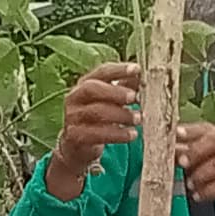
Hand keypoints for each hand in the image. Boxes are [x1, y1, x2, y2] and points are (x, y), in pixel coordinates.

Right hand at [43, 63, 143, 193]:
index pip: (101, 72)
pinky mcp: (75, 136)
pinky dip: (117, 134)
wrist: (77, 146)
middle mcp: (75, 97)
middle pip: (92, 88)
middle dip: (115, 91)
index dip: (119, 69)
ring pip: (95, 112)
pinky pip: (97, 134)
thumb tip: (142, 77)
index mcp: (85, 84)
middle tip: (135, 97)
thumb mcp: (110, 101)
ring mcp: (72, 117)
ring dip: (120, 114)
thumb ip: (125, 88)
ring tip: (138, 118)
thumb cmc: (98, 118)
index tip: (137, 69)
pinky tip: (132, 134)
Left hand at [173, 120, 214, 215]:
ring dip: (202, 174)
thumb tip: (166, 151)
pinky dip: (211, 190)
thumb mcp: (213, 158)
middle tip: (181, 162)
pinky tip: (199, 196)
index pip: (205, 128)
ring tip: (189, 185)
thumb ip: (192, 154)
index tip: (174, 134)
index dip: (190, 130)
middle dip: (197, 150)